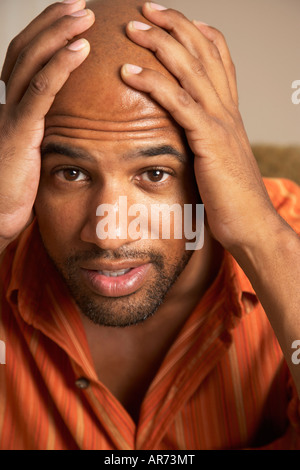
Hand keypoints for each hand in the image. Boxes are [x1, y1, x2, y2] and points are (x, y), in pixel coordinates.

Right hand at [0, 0, 94, 247]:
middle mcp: (6, 103)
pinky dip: (60, 65)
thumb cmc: (20, 189)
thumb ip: (49, 130)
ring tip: (83, 14)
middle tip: (80, 5)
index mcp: (13, 106)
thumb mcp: (37, 152)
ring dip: (59, 34)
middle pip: (27, 50)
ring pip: (31, 62)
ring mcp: (10, 115)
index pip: (27, 59)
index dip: (48, 35)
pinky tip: (81, 48)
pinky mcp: (18, 131)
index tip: (73, 19)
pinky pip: (41, 91)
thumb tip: (75, 121)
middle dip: (53, 23)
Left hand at [121, 3, 280, 252]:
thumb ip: (203, 141)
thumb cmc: (232, 199)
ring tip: (132, 27)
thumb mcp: (218, 161)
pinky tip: (128, 71)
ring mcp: (221, 123)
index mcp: (229, 113)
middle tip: (146, 9)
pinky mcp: (209, 141)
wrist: (252, 225)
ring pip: (191, 68)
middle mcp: (227, 110)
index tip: (172, 20)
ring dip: (160, 42)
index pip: (219, 59)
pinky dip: (153, 83)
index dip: (197, 33)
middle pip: (204, 52)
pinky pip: (178, 103)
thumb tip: (184, 138)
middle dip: (174, 24)